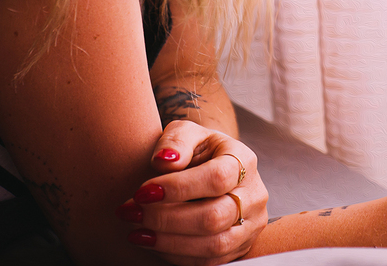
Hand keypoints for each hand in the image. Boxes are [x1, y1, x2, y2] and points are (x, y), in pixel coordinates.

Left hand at [116, 120, 267, 265]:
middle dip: (166, 219)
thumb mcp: (186, 133)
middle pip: (214, 217)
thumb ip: (175, 141)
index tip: (142, 192)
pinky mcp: (240, 247)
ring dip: (168, 242)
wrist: (212, 169)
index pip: (217, 178)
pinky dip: (177, 256)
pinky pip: (210, 262)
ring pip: (213, 245)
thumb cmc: (196, 151)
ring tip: (136, 233)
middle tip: (133, 214)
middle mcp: (254, 195)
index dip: (178, 189)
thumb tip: (164, 162)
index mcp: (243, 160)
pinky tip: (153, 243)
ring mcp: (250, 225)